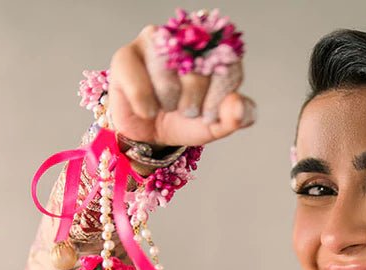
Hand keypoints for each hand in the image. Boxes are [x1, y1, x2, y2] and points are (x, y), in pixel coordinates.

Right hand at [108, 24, 255, 146]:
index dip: (219, 99)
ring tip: (165, 104)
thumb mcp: (217, 125)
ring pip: (169, 81)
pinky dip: (146, 106)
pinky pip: (140, 86)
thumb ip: (238, 116)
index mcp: (214, 49)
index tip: (209, 113)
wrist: (151, 135)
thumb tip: (238, 104)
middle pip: (199, 72)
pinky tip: (148, 109)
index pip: (229, 68)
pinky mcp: (127, 55)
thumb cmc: (186, 121)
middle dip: (194, 104)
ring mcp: (156, 41)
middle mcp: (186, 37)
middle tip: (185, 110)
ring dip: (168, 104)